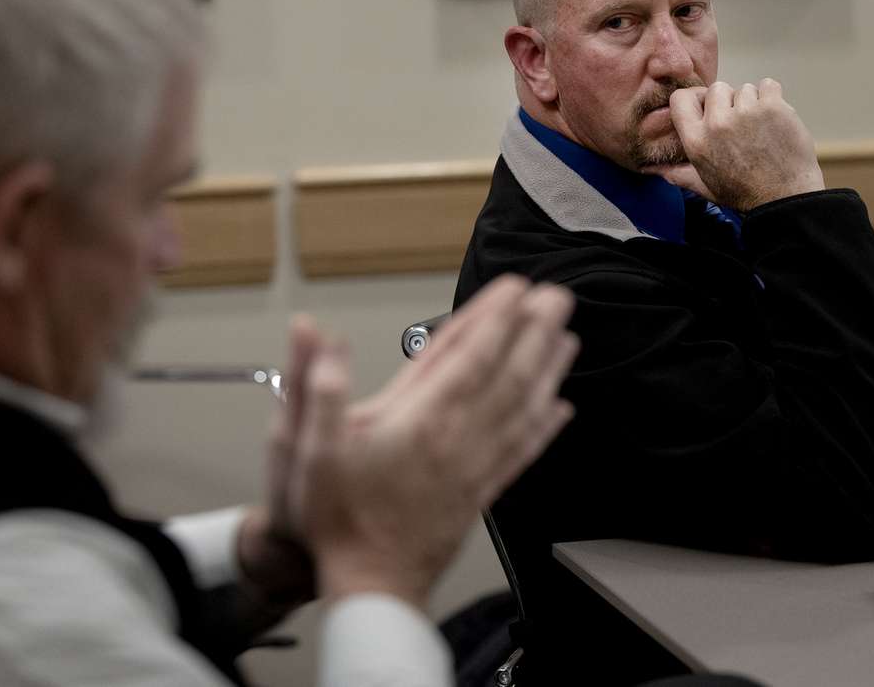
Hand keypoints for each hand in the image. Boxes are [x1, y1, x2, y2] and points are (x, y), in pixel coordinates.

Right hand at [274, 276, 577, 609]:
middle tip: (556, 296)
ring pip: (523, 407)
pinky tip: (561, 409)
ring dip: (547, 370)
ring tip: (567, 337)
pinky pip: (523, 451)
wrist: (370, 586)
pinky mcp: (482, 491)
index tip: (515, 287)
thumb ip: (316, 386)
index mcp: (419, 420)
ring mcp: (475, 466)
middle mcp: (457, 438)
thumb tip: (317, 334)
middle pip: (507, 373)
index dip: (494, 317)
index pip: (467, 355)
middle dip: (533, 331)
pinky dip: (545, 426)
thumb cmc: (338, 518)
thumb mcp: (307, 447)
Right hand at [645, 78, 824, 211]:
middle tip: (740, 123)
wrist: (785, 197)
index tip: (707, 106)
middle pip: (717, 88)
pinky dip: (772, 97)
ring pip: (745, 88)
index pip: (680, 99)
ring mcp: (746, 112)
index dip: (696, 98)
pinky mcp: (773, 107)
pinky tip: (774, 117)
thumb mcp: (705, 186)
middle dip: (728, 101)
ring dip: (753, 102)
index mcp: (696, 140)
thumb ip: (679, 174)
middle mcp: (717, 123)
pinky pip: (768, 85)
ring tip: (760, 126)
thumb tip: (656, 170)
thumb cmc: (745, 193)